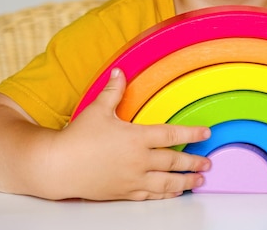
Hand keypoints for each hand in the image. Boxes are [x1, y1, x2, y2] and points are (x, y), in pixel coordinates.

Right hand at [48, 68, 210, 200]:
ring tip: (199, 181)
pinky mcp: (124, 192)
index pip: (171, 135)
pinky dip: (165, 194)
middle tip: (208, 163)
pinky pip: (150, 195)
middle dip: (194, 162)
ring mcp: (132, 178)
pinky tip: (174, 192)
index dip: (192, 133)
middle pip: (174, 161)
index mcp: (136, 137)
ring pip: (167, 182)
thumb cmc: (77, 138)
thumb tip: (119, 71)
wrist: (57, 166)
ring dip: (186, 181)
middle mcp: (138, 160)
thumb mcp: (97, 109)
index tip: (206, 134)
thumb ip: (113, 91)